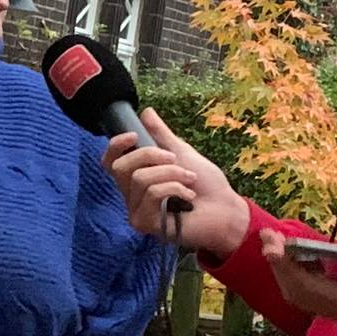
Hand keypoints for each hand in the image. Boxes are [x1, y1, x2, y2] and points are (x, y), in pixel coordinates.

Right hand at [102, 109, 248, 255]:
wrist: (226, 210)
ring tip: (189, 180)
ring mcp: (136, 211)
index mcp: (137, 178)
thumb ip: (161, 135)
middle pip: (120, 167)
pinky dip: (174, 188)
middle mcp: (132, 196)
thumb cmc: (207, 185)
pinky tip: (188, 197)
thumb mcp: (182, 153)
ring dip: (171, 173)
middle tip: (175, 160)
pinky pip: (151, 193)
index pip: (110, 162)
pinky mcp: (145, 223)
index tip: (134, 135)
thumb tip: (146, 112)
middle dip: (150, 156)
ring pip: (139, 179)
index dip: (115, 146)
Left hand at [260, 230, 336, 326]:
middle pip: (300, 295)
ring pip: (301, 293)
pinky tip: (290, 249)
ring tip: (272, 239)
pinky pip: (310, 288)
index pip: (316, 292)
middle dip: (280, 267)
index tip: (276, 248)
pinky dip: (296, 270)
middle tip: (266, 236)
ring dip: (284, 268)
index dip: (292, 270)